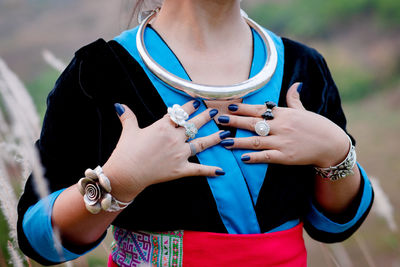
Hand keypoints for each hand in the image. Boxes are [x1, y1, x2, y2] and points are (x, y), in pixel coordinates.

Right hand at [103, 100, 225, 201]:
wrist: (126, 174)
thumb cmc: (126, 152)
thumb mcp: (128, 131)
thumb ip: (128, 117)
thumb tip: (119, 105)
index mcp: (163, 127)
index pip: (180, 113)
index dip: (190, 107)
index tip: (197, 102)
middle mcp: (174, 138)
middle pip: (194, 125)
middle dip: (206, 117)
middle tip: (215, 112)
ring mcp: (179, 154)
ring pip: (201, 144)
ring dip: (214, 138)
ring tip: (225, 133)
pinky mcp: (180, 169)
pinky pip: (199, 169)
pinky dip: (210, 170)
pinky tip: (221, 171)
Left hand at [217, 83, 349, 166]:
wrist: (332, 144)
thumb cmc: (317, 126)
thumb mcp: (304, 110)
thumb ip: (294, 99)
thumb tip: (295, 84)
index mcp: (284, 114)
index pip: (259, 109)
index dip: (243, 108)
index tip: (229, 105)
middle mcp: (281, 126)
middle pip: (253, 123)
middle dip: (234, 121)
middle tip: (219, 120)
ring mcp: (283, 142)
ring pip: (256, 141)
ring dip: (238, 141)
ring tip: (223, 141)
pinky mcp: (286, 156)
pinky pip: (267, 156)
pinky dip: (254, 157)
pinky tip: (242, 158)